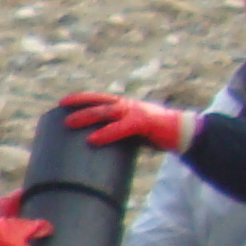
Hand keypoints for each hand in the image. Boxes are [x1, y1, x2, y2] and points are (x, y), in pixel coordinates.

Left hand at [61, 90, 194, 152]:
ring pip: (107, 111)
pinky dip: (106, 133)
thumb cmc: (158, 135)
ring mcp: (137, 112)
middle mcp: (130, 105)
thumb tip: (99, 147)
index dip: (83, 98)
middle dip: (80, 102)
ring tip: (69, 122)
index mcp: (127, 106)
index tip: (64, 101)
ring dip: (87, 115)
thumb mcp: (135, 131)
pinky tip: (93, 139)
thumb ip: (120, 133)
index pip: (101, 98)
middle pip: (100, 101)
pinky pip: (121, 128)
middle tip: (61, 106)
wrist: (184, 134)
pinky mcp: (144, 123)